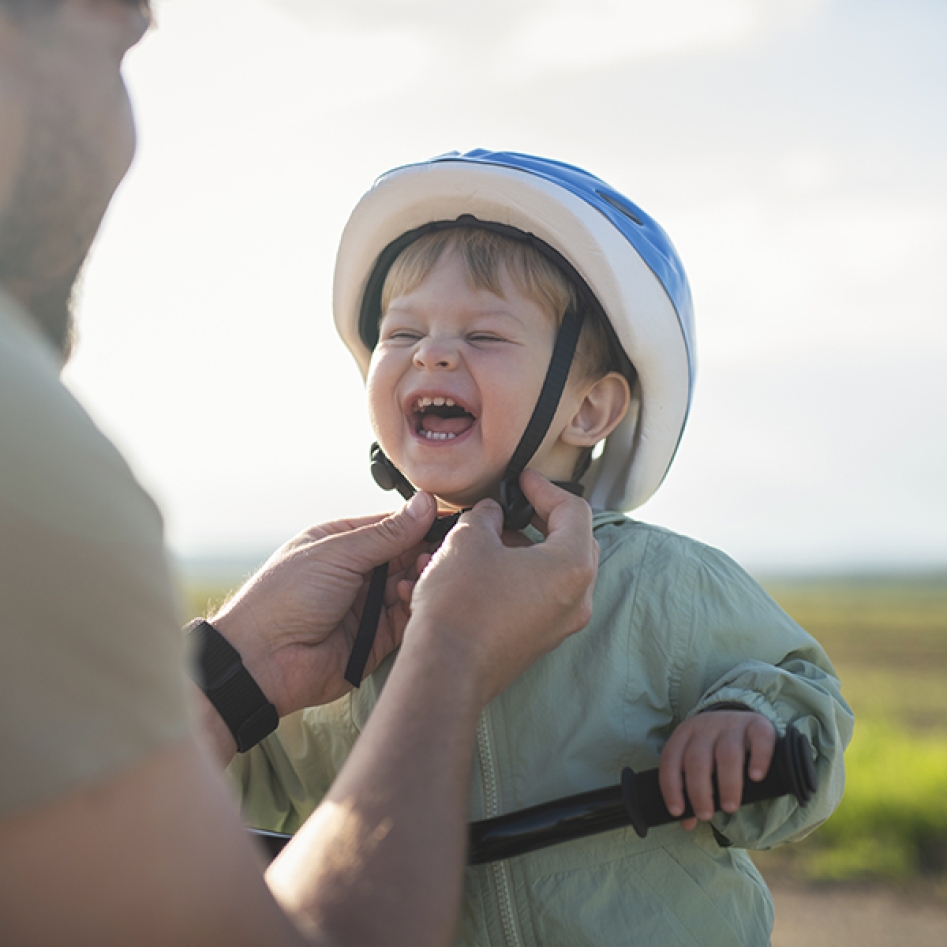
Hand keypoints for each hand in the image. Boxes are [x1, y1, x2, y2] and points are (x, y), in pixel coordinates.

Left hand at [211, 492, 436, 717]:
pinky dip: (415, 606)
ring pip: (411, 586)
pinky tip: (413, 596)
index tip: (449, 520)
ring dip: (422, 578)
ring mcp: (367, 605)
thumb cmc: (283, 598)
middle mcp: (357, 573)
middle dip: (425, 551)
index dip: (420, 523)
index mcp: (342, 543)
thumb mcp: (337, 553)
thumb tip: (424, 504)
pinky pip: (407, 619)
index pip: (391, 526)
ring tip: (426, 572)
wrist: (262, 661)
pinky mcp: (376, 639)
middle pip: (406, 556)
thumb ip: (386, 533)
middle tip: (443, 550)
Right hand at [403, 470, 597, 706]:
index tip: (522, 480)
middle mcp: (577, 598)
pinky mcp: (538, 641)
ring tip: (485, 538)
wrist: (444, 670)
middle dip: (537, 520)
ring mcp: (560, 624)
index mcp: (572, 566)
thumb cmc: (461, 606)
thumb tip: (490, 514)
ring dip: (521, 550)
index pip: (573, 511)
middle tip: (511, 507)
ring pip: (550, 572)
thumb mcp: (469, 540)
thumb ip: (486, 516)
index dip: (544, 487)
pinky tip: (480, 569)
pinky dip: (514, 577)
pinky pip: (536, 597)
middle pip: (569, 543)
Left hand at [658, 710, 776, 829]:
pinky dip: (758, 759)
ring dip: (727, 784)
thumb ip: (691, 790)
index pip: (671, 759)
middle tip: (706, 815)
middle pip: (697, 759)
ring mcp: (732, 723)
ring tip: (730, 807)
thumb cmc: (715, 751)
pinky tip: (756, 777)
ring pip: (727, 753)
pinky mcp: (758, 724)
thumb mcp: (699, 764)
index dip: (671, 786)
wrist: (742, 721)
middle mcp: (705, 726)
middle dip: (699, 791)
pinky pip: (759, 739)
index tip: (678, 811)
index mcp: (684, 734)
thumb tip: (687, 823)